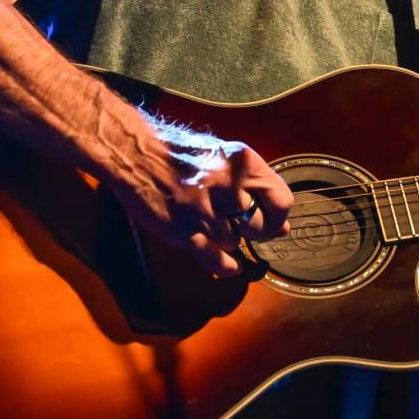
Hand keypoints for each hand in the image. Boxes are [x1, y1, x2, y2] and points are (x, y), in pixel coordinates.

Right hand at [121, 119, 293, 277]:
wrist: (135, 152)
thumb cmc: (182, 154)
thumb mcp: (225, 157)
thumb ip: (256, 188)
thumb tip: (284, 227)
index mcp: (244, 164)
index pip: (282, 202)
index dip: (277, 218)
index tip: (270, 223)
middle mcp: (228, 186)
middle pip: (259, 227)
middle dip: (251, 231)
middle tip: (238, 225)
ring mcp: (204, 209)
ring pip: (233, 242)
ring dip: (225, 238)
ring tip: (207, 221)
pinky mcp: (182, 228)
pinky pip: (214, 258)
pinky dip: (223, 265)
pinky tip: (227, 266)